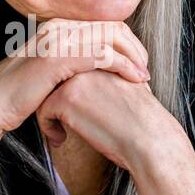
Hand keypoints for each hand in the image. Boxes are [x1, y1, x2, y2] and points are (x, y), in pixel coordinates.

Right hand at [0, 18, 151, 134]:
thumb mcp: (48, 68)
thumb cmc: (20, 92)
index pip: (103, 24)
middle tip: (145, 67)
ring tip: (144, 75)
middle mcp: (60, 27)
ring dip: (134, 56)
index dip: (126, 41)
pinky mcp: (60, 58)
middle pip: (112, 26)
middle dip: (135, 46)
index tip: (138, 60)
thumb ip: (69, 60)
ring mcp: (60, 40)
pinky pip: (103, 56)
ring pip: (112, 38)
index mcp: (58, 26)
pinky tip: (134, 78)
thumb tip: (93, 65)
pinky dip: (124, 66)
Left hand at [36, 69, 194, 194]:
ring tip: (57, 129)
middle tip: (55, 119)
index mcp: (103, 54)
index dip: (65, 86)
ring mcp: (75, 76)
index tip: (70, 108)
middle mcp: (87, 59)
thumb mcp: (128, 86)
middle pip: (56, 75)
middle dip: (53, 98)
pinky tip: (60, 139)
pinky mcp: (66, 96)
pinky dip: (48, 127)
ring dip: (49, 112)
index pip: (71, 64)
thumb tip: (90, 89)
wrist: (150, 138)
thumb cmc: (144, 120)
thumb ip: (108, 78)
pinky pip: (44, 110)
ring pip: (46, 91)